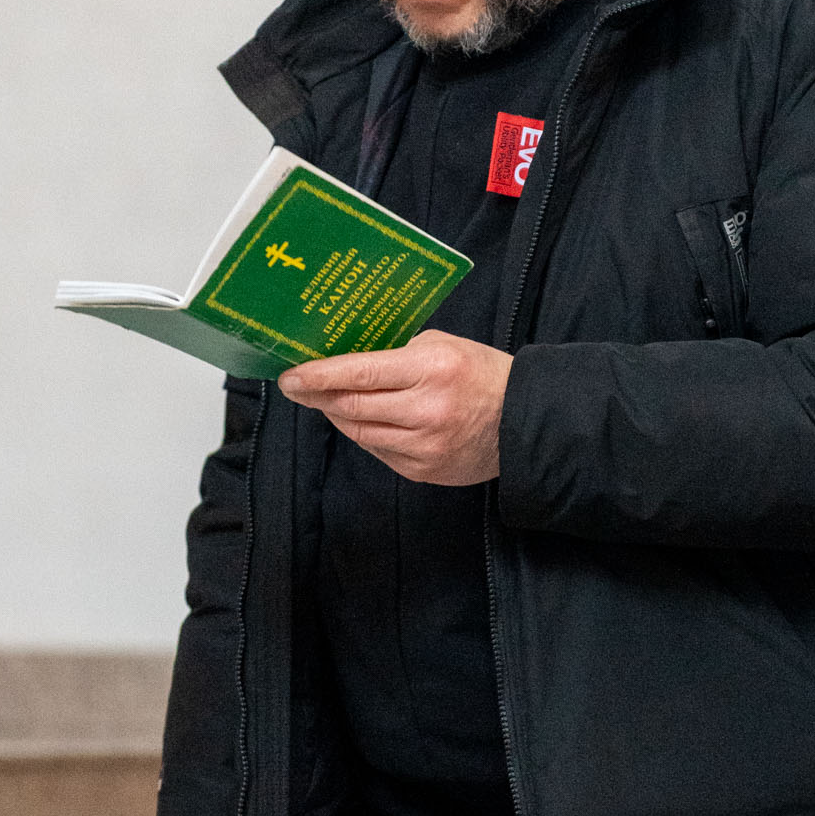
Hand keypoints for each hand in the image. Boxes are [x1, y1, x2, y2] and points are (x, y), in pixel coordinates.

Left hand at [277, 330, 511, 484]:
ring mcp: (424, 445)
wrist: (523, 422)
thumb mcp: (442, 345)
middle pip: (352, 406)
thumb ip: (395, 354)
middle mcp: (426, 410)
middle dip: (317, 395)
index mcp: (431, 369)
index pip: (360, 373)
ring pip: (359, 431)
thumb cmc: (482, 375)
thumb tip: (346, 363)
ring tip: (327, 400)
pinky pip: (378, 450)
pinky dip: (364, 433)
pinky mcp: (422, 470)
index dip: (319, 375)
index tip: (291, 375)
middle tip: (296, 386)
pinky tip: (363, 419)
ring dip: (338, 414)